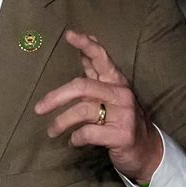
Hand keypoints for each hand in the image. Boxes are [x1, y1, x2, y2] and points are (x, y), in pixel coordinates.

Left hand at [34, 30, 162, 182]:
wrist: (147, 151)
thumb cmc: (120, 118)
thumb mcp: (108, 93)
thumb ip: (94, 74)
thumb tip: (81, 50)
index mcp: (115, 80)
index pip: (100, 57)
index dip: (85, 44)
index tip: (69, 34)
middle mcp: (121, 93)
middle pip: (81, 86)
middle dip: (56, 97)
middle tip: (38, 109)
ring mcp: (124, 114)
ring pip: (82, 110)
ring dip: (61, 122)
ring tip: (51, 131)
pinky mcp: (122, 135)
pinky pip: (88, 132)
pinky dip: (75, 138)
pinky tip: (73, 141)